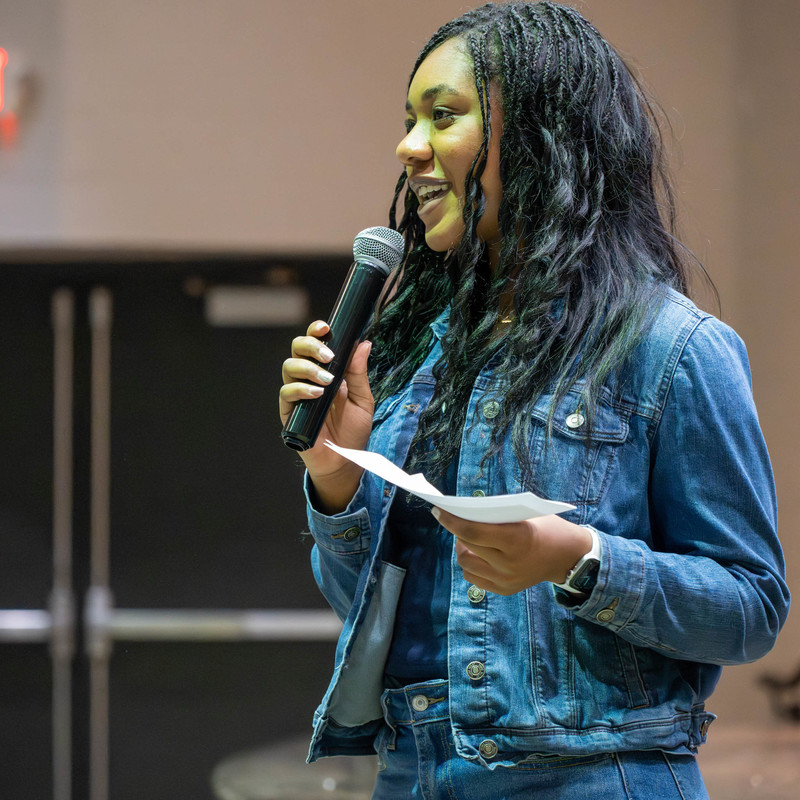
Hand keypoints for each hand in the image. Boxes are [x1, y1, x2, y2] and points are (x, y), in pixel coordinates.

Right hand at [280, 319, 373, 511]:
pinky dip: (301, 389)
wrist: (344, 461)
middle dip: (310, 346)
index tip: (326, 328)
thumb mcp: (363, 400)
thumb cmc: (353, 431)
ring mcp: (297, 393)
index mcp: (326, 370)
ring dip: (308, 368)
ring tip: (326, 381)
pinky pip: (287, 392)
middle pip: (297, 349)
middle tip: (328, 356)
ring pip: (289, 366)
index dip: (316, 331)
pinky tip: (316, 394)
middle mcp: (308, 378)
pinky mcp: (288, 411)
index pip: (314, 343)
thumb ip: (359, 373)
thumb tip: (363, 344)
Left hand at [432, 508, 592, 595]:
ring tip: (467, 537)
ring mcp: (506, 580)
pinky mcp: (505, 590)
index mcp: (516, 539)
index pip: (472, 531)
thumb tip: (464, 513)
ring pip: (466, 565)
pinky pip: (474, 577)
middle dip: (457, 531)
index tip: (438, 511)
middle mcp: (509, 563)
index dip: (452, 521)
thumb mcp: (526, 514)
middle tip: (455, 519)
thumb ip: (497, 516)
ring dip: (463, 549)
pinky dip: (471, 563)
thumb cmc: (547, 527)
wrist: (568, 557)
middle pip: (467, 547)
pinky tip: (476, 552)